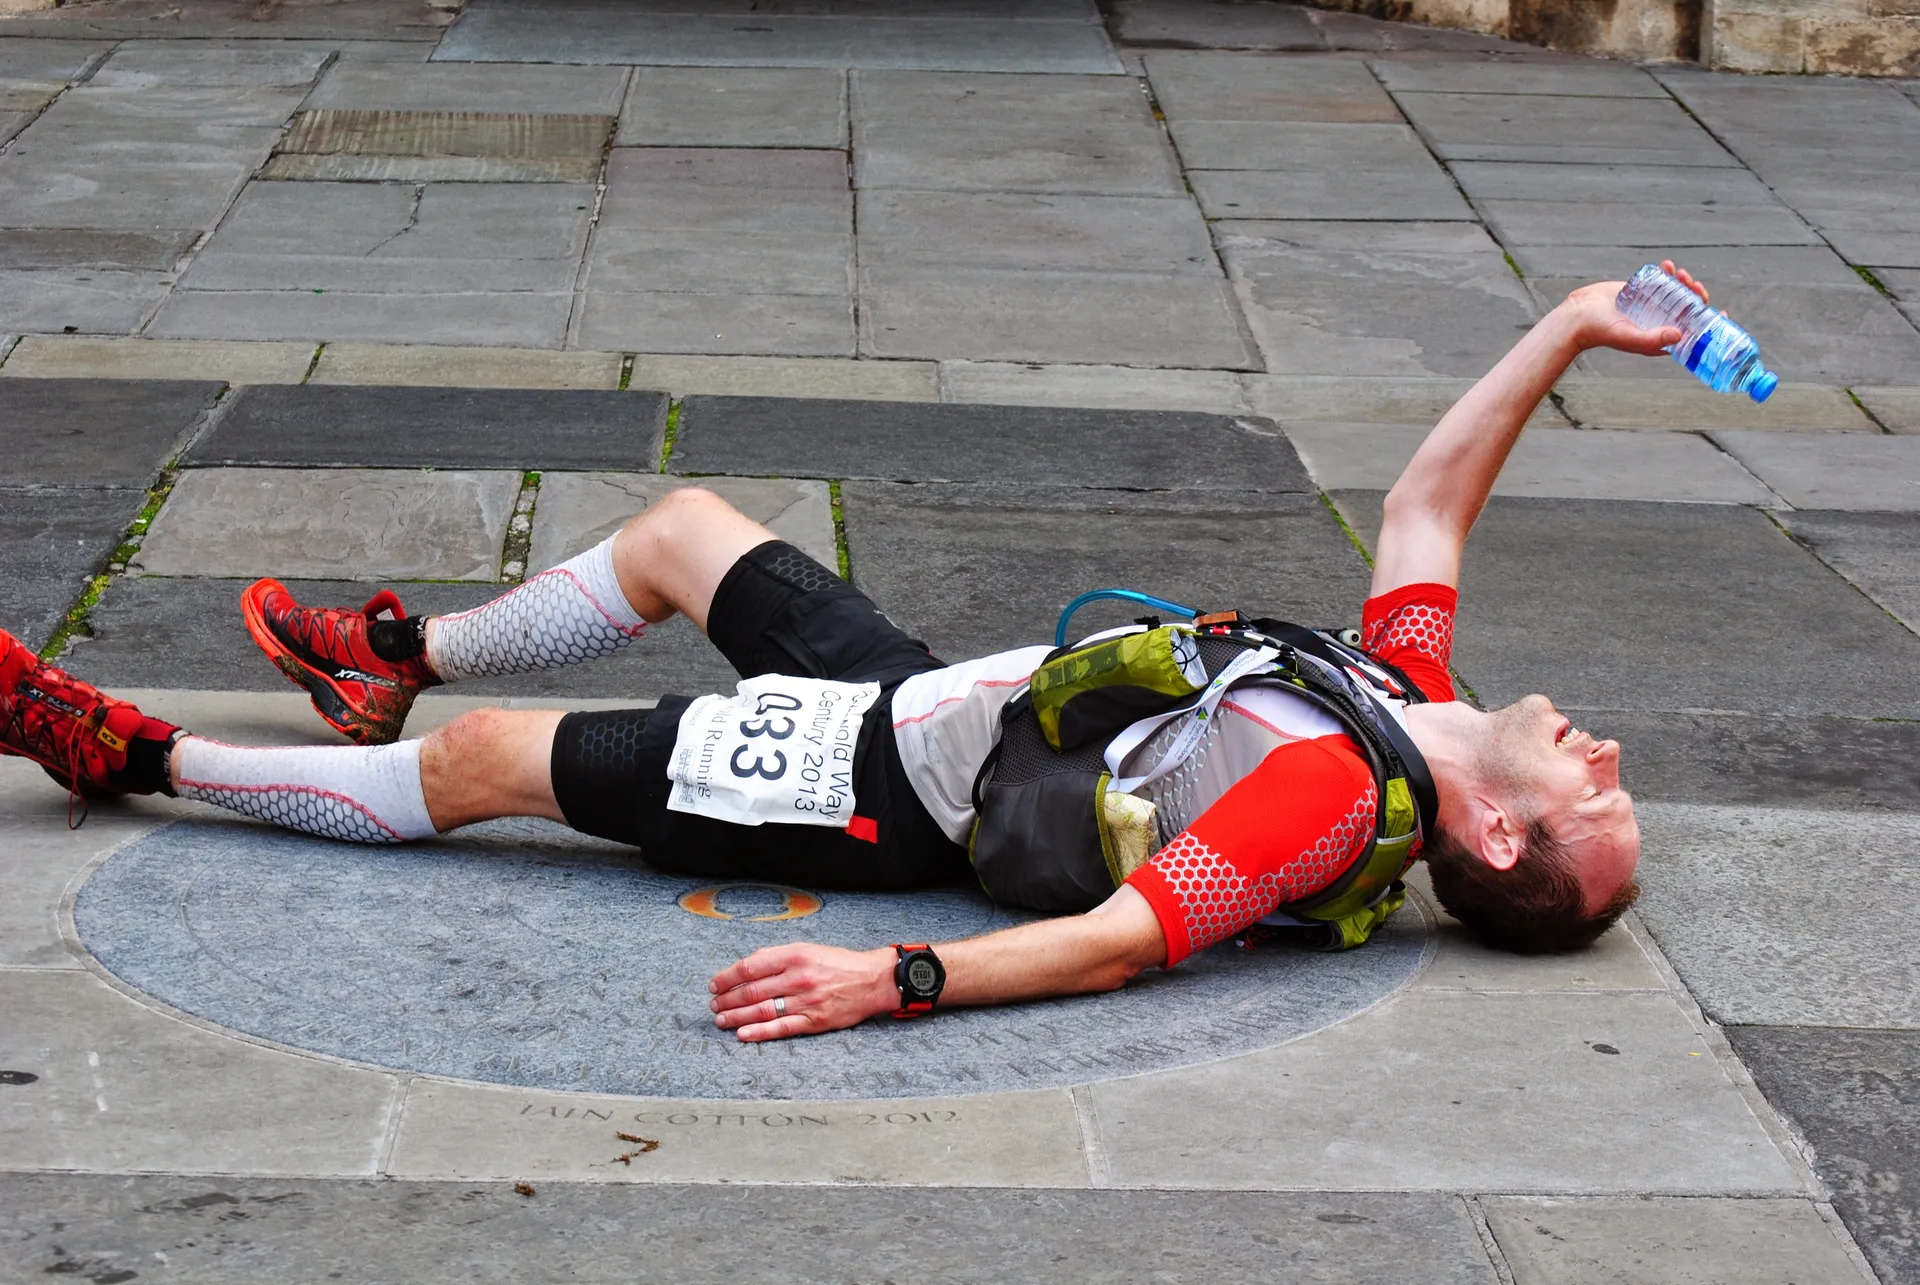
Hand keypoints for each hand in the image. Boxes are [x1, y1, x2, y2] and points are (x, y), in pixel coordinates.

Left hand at [709, 943, 897, 1041]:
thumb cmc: (840, 963)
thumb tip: (750, 962)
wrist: (873, 981)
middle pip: (752, 991)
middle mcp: (799, 978)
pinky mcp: (814, 1021)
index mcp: (795, 956)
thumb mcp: (808, 949)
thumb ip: (778, 955)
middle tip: (714, 1004)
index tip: (715, 984)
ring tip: (721, 1019)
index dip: (728, 977)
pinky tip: (742, 1034)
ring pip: (762, 1011)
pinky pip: (781, 1028)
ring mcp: (806, 1002)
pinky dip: (759, 1032)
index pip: (751, 967)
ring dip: (736, 1017)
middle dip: (728, 999)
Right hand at [1557, 259, 1710, 356]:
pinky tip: (1667, 266)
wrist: (1578, 314)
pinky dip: (1667, 274)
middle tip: (1695, 286)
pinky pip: (1661, 282)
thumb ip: (1654, 339)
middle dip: (1696, 297)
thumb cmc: (1601, 331)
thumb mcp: (1630, 337)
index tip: (1720, 314)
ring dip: (1683, 282)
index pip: (1691, 333)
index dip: (1708, 324)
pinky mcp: (1641, 293)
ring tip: (1678, 273)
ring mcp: (1650, 307)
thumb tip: (1681, 334)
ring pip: (1676, 294)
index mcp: (1660, 339)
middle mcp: (1657, 323)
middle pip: (1687, 311)